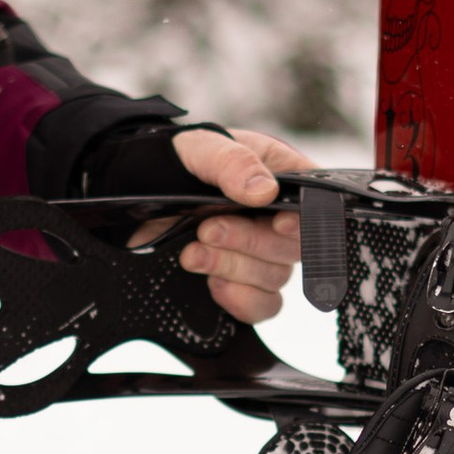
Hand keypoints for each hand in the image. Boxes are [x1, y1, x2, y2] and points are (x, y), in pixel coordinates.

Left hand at [155, 124, 309, 321]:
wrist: (134, 192)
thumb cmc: (175, 161)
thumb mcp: (200, 147)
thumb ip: (232, 162)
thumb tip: (264, 190)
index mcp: (281, 176)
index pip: (318, 203)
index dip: (305, 220)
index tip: (277, 222)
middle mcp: (278, 217)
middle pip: (293, 247)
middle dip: (248, 241)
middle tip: (207, 229)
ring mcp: (263, 254)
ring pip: (275, 277)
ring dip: (233, 267)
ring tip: (193, 252)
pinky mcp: (244, 283)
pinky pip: (263, 306)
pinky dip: (240, 299)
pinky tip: (212, 283)